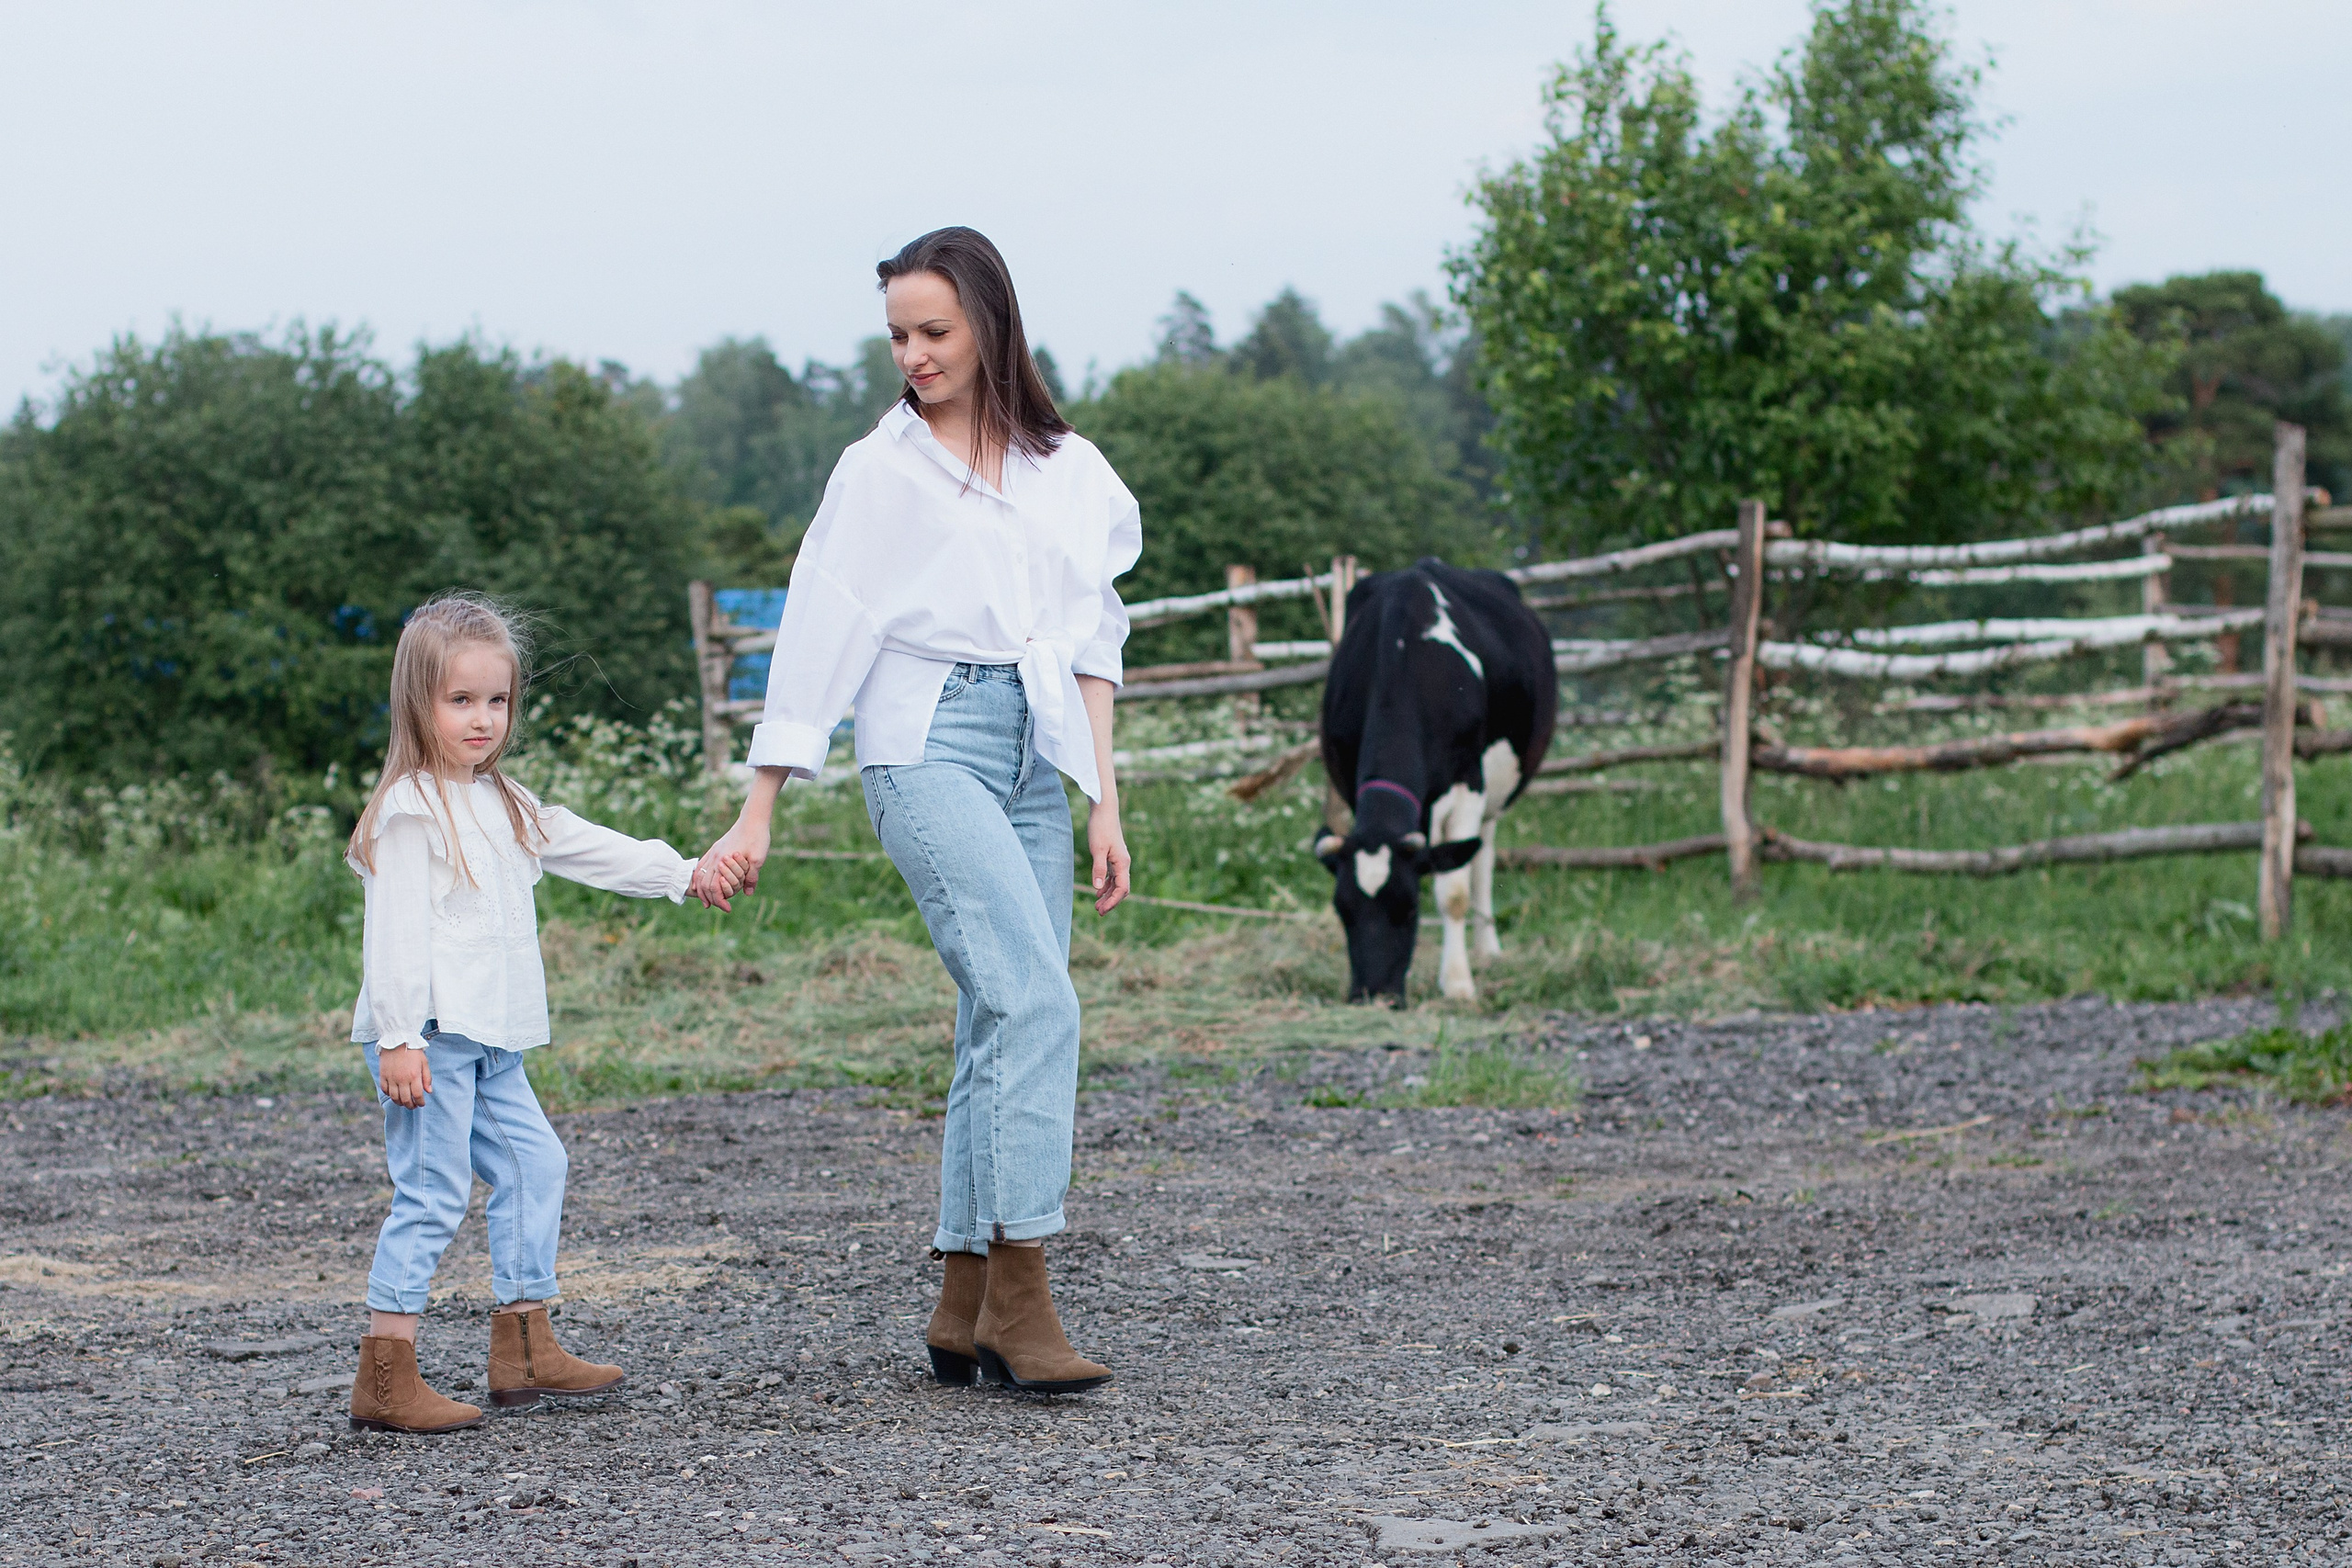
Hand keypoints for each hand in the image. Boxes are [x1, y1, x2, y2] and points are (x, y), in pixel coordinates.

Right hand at [378, 1046, 431, 1108]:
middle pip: (405, 1099)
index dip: (420, 1102)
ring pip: (394, 1097)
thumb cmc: (413, 1051)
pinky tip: (394, 1095)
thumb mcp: (424, 1062)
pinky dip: (389, 1095)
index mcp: (414, 1076)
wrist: (397, 1040)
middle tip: (413, 1106)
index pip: (417, 1095)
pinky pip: (385, 1090)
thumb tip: (428, 1091)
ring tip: (404, 1103)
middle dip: (410, 1105)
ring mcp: (391, 1078)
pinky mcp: (383, 1075)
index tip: (421, 1104)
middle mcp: (402, 1079)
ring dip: (400, 1103)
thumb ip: (427, 1077)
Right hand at [692, 815, 770, 911]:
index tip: (727, 909)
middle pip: (704, 883)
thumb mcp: (758, 859)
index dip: (719, 900)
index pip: (715, 887)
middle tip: (715, 907)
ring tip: (706, 899)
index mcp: (723, 861)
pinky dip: (699, 876)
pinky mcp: (716, 848)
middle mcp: (715, 857)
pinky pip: (702, 864)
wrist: (753, 819)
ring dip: (702, 888)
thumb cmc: (757, 838)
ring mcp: (713, 851)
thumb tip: (747, 893)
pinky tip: (701, 882)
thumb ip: (751, 877)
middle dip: (709, 898)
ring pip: (700, 873)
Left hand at [1088, 799, 1130, 914]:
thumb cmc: (1100, 828)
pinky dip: (1106, 885)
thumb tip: (1097, 888)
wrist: (1104, 810)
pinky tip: (1098, 890)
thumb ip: (1098, 869)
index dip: (1113, 901)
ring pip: (1116, 883)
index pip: (1122, 889)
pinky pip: (1112, 875)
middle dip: (1111, 901)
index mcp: (1122, 863)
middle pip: (1121, 888)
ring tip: (1097, 905)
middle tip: (1098, 912)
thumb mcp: (1097, 849)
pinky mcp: (1113, 856)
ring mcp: (1118, 860)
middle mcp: (1123, 863)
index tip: (1102, 910)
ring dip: (1107, 895)